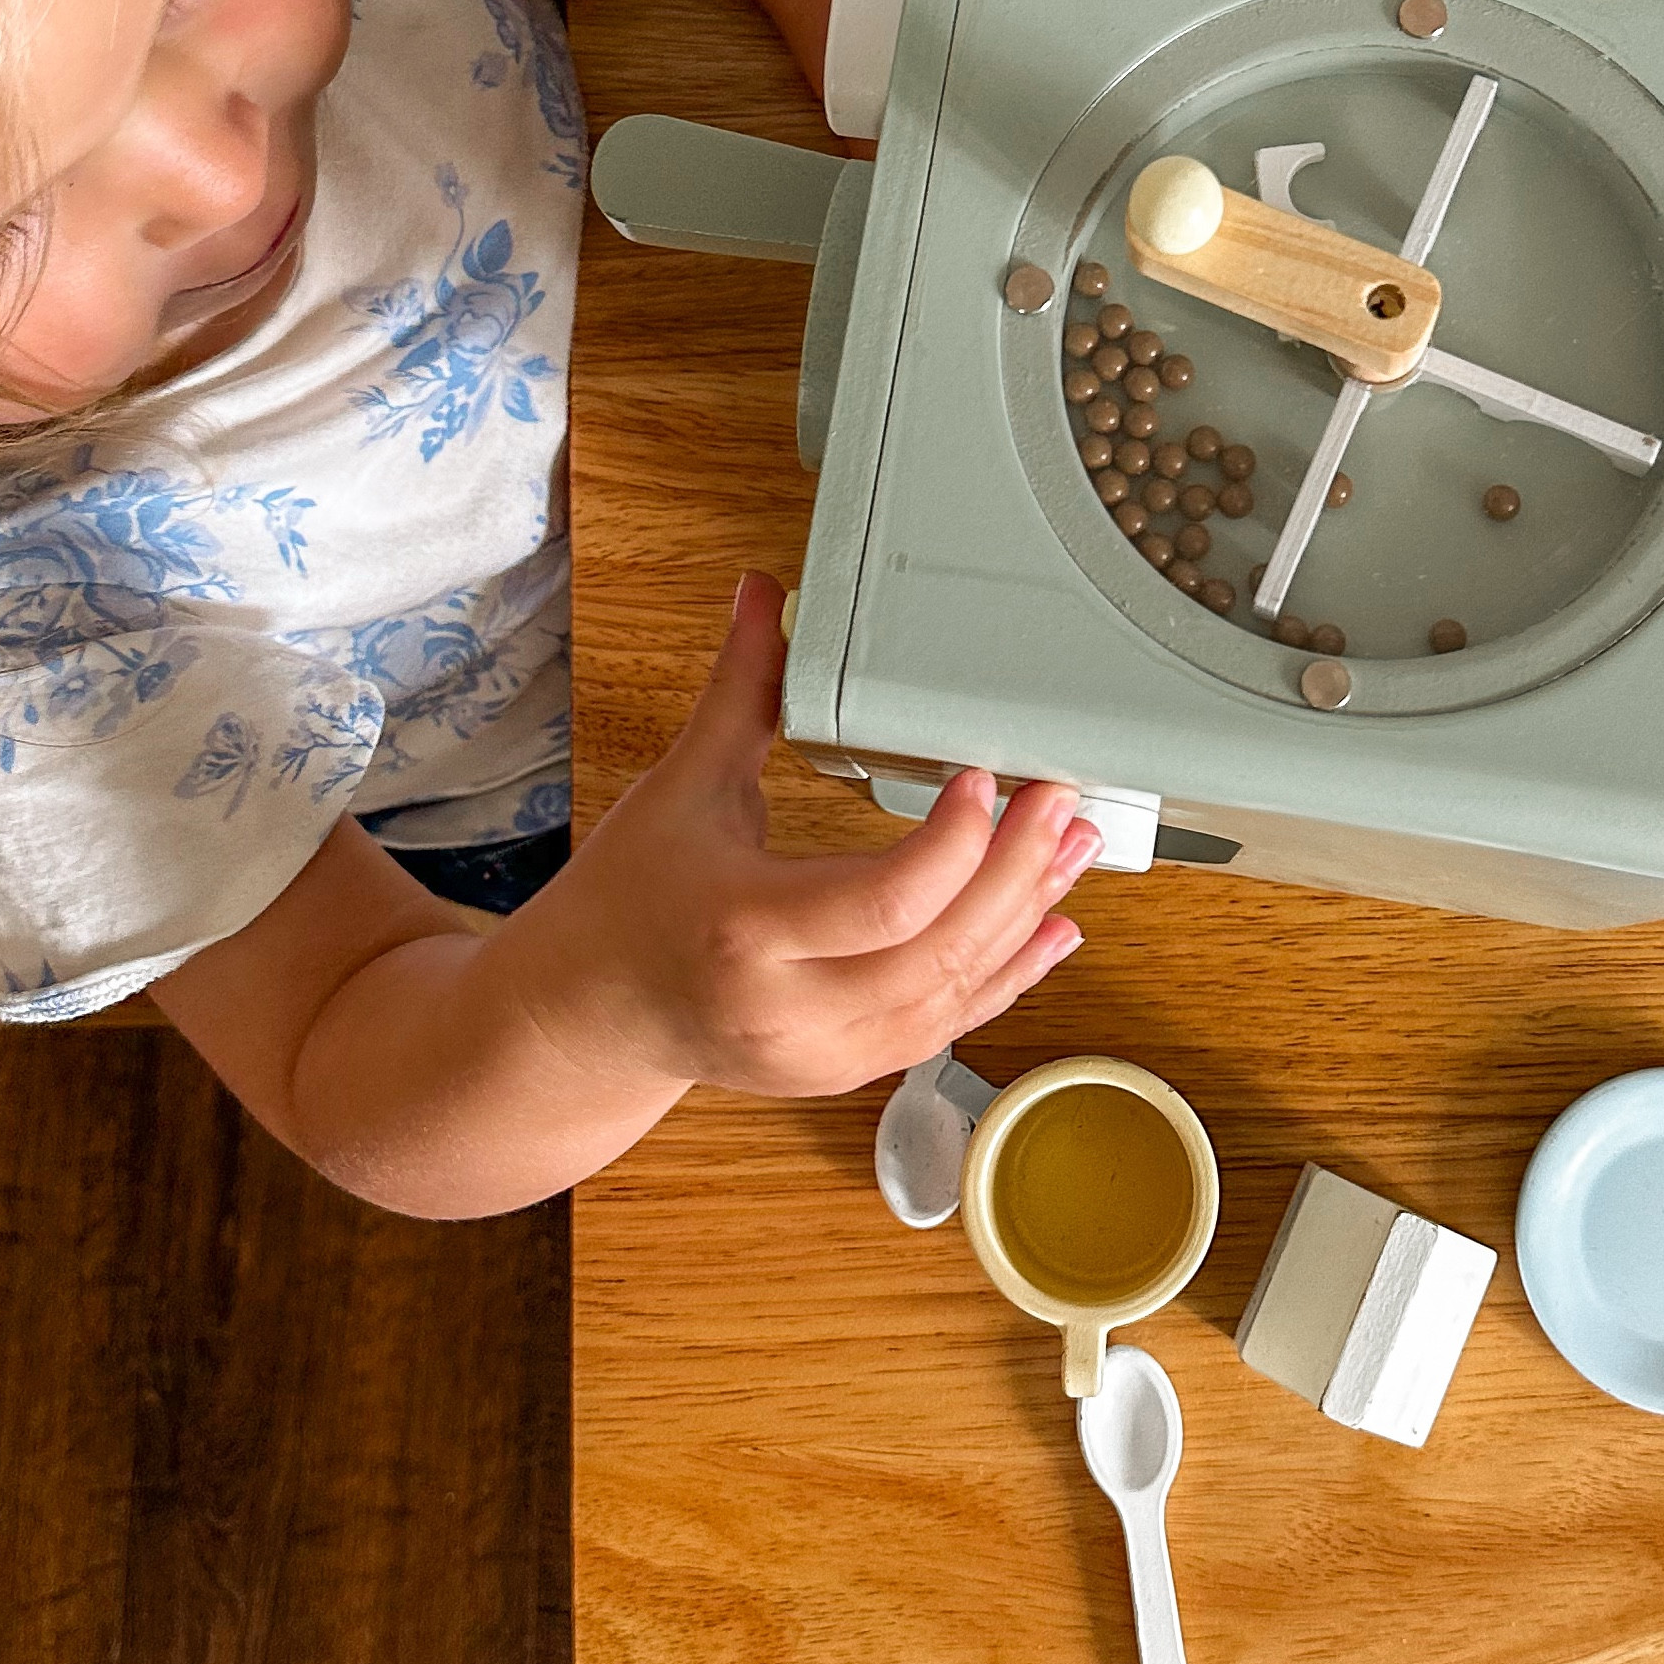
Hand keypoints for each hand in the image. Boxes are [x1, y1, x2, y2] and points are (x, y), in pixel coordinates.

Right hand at [497, 573, 1101, 1099]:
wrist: (589, 1015)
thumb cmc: (628, 898)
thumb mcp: (680, 789)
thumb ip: (741, 692)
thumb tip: (764, 593)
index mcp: (744, 929)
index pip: (882, 901)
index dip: (953, 844)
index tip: (982, 778)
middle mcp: (788, 1007)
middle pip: (937, 953)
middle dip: (1015, 873)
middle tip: (1059, 801)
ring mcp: (822, 1053)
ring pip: (954, 995)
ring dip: (1025, 919)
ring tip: (1073, 848)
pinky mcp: (845, 1070)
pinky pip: (946, 1028)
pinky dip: (1007, 976)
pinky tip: (1051, 927)